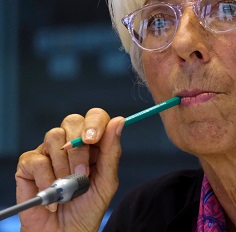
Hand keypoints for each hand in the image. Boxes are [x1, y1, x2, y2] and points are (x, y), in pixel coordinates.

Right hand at [15, 108, 124, 231]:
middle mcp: (70, 143)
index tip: (93, 138)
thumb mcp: (107, 180)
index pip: (95, 117)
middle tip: (82, 172)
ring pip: (54, 136)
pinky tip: (52, 194)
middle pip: (72, 121)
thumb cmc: (88, 207)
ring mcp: (49, 152)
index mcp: (93, 144)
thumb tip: (119, 120)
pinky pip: (36, 159)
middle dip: (79, 148)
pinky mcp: (28, 165)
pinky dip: (46, 179)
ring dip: (64, 165)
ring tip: (68, 188)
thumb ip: (112, 151)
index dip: (94, 122)